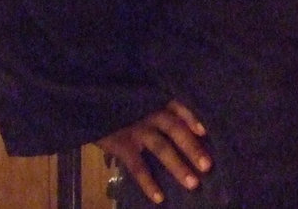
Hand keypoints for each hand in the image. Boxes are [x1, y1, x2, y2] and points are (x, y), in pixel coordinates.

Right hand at [96, 100, 211, 204]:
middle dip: (192, 148)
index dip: (193, 118)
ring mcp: (136, 129)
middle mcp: (150, 113)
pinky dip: (148, 183)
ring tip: (193, 184)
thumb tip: (189, 127)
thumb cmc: (122, 103)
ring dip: (178, 166)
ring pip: (161, 148)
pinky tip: (159, 198)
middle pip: (176, 129)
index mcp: (157, 100)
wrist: (89, 106)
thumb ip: (158, 107)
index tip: (206, 132)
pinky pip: (138, 167)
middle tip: (208, 166)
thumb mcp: (141, 99)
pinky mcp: (121, 145)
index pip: (179, 107)